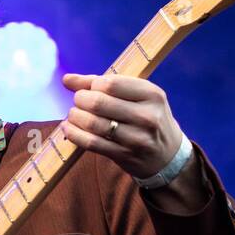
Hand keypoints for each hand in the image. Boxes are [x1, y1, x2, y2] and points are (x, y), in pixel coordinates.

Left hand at [61, 74, 184, 178]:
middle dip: (80, 99)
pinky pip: (91, 143)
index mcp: (151, 94)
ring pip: (93, 123)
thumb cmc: (147, 118)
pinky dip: (74, 134)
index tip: (90, 89)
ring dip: (75, 117)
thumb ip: (104, 84)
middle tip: (78, 101)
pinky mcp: (124, 155)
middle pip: (99, 103)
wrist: (168, 155)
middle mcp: (147, 116)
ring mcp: (136, 138)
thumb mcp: (137, 97)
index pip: (110, 83)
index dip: (92, 84)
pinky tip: (68, 128)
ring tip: (74, 115)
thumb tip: (67, 79)